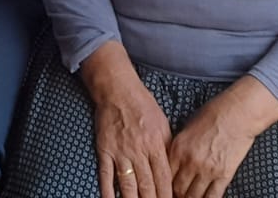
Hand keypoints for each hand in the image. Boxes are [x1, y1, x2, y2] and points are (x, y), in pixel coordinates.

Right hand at [81, 43, 171, 197]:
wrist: (118, 90)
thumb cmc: (143, 105)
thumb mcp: (163, 123)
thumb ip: (167, 147)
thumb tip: (172, 169)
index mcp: (156, 144)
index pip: (163, 178)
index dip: (167, 195)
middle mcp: (139, 151)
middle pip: (147, 185)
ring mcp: (120, 152)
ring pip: (127, 185)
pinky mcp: (105, 151)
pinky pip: (106, 176)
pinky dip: (108, 192)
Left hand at [167, 81, 277, 197]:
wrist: (238, 113)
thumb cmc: (214, 114)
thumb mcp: (187, 127)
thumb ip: (178, 147)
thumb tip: (173, 163)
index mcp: (178, 148)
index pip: (165, 176)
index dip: (165, 185)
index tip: (166, 189)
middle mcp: (190, 161)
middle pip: (177, 189)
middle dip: (176, 195)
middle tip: (178, 195)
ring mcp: (207, 170)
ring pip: (193, 196)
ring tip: (191, 197)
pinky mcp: (223, 175)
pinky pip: (213, 196)